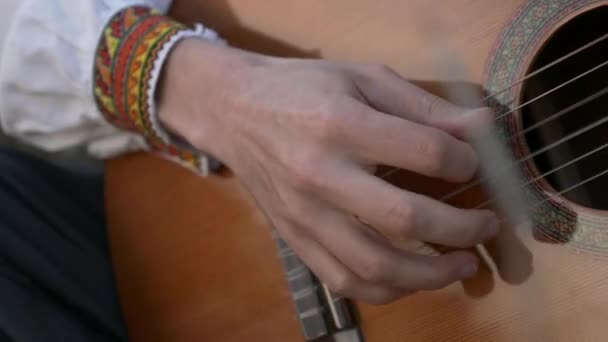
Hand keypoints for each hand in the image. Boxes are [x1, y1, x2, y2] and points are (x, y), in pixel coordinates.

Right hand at [158, 39, 498, 303]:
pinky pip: (344, 281)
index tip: (472, 163)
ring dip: (431, 275)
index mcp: (340, 123)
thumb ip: (423, 106)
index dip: (465, 161)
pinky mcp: (294, 239)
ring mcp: (304, 215)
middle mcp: (320, 175)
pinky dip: (386, 291)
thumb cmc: (301, 88)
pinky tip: (411, 279)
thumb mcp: (363, 77)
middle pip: (405, 218)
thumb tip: (482, 129)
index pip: (425, 152)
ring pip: (375, 266)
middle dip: (462, 228)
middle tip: (486, 224)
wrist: (233, 111)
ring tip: (462, 264)